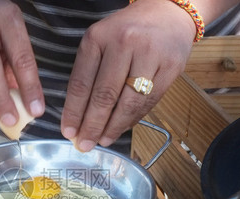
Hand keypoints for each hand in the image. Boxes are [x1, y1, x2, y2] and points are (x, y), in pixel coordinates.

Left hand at [60, 0, 195, 151]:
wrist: (167, 12)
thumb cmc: (128, 31)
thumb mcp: (100, 41)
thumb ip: (88, 73)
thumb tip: (79, 116)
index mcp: (98, 37)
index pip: (81, 82)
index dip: (74, 112)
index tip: (68, 131)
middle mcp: (124, 43)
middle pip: (105, 95)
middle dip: (92, 125)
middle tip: (85, 144)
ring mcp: (150, 55)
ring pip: (129, 103)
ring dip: (114, 127)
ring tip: (103, 140)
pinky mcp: (171, 67)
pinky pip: (149, 102)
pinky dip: (133, 119)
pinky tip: (121, 128)